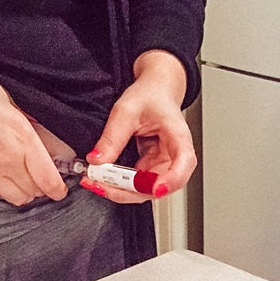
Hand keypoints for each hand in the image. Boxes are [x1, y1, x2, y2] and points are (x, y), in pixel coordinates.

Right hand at [0, 77, 67, 205]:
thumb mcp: (14, 102)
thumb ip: (33, 122)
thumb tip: (50, 140)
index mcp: (23, 139)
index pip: (47, 178)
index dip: (57, 188)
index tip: (60, 188)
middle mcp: (8, 161)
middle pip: (33, 191)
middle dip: (41, 186)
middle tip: (42, 176)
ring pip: (16, 198)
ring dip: (24, 191)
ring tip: (23, 178)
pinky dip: (4, 189)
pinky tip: (3, 175)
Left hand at [81, 50, 196, 203]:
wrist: (155, 90)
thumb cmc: (150, 95)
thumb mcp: (126, 110)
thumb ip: (112, 136)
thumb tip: (97, 160)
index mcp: (178, 137)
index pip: (183, 163)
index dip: (171, 180)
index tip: (154, 188)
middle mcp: (175, 156)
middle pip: (160, 185)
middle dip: (129, 190)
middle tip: (101, 184)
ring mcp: (163, 164)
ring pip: (146, 189)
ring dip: (121, 190)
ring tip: (96, 181)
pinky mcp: (151, 168)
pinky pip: (137, 183)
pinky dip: (119, 184)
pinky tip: (102, 179)